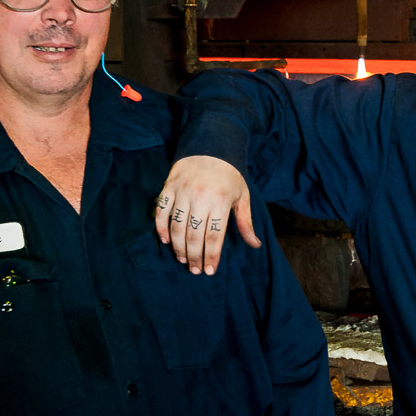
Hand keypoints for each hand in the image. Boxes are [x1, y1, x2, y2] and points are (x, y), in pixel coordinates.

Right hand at [155, 156, 261, 274]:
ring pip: (177, 227)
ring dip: (178, 247)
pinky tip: (166, 241)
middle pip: (194, 236)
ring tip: (183, 259)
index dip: (211, 257)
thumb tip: (254, 245)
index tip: (209, 271)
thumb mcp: (242, 196)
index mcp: (221, 201)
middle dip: (194, 257)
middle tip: (195, 270)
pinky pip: (161, 211)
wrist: (211, 145)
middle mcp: (201, 198)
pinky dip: (161, 227)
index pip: (214, 237)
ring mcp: (182, 192)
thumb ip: (245, 222)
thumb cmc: (229, 174)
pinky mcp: (168, 187)